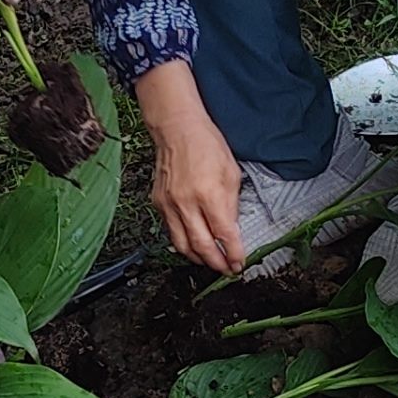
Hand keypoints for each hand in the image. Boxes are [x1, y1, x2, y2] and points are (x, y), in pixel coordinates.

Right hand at [140, 66, 243, 273]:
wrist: (177, 128)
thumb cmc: (206, 144)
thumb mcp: (231, 173)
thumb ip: (231, 204)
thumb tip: (231, 229)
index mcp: (209, 194)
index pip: (224, 235)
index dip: (234, 254)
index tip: (240, 263)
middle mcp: (186, 203)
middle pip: (201, 246)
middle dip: (216, 263)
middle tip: (227, 270)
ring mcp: (169, 204)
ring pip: (182, 245)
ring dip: (198, 259)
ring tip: (211, 263)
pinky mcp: (158, 203)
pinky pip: (171, 231)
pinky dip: (183, 243)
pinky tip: (193, 245)